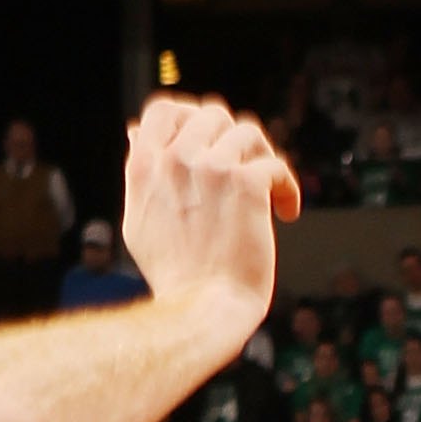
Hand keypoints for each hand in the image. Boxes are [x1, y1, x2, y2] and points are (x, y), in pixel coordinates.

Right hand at [120, 93, 299, 325]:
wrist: (202, 311)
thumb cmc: (174, 277)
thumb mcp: (139, 220)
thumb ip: (139, 174)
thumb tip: (133, 131)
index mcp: (147, 166)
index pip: (163, 110)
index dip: (189, 116)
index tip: (209, 140)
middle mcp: (177, 159)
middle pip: (213, 115)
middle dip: (232, 141)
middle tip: (245, 173)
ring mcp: (212, 168)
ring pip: (249, 133)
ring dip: (262, 159)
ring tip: (268, 192)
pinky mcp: (247, 185)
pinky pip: (275, 165)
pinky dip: (287, 188)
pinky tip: (286, 211)